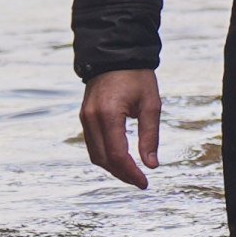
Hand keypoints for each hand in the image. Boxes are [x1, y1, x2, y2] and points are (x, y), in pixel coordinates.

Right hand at [79, 69, 162, 185]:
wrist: (115, 54)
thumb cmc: (137, 77)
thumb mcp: (151, 105)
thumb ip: (150, 136)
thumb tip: (151, 165)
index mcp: (109, 114)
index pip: (117, 154)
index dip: (130, 173)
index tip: (145, 182)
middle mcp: (91, 118)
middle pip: (103, 159)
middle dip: (122, 174)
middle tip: (140, 181)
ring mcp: (85, 118)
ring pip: (95, 155)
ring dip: (112, 168)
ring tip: (132, 173)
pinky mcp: (84, 117)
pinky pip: (92, 144)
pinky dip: (105, 156)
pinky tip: (121, 160)